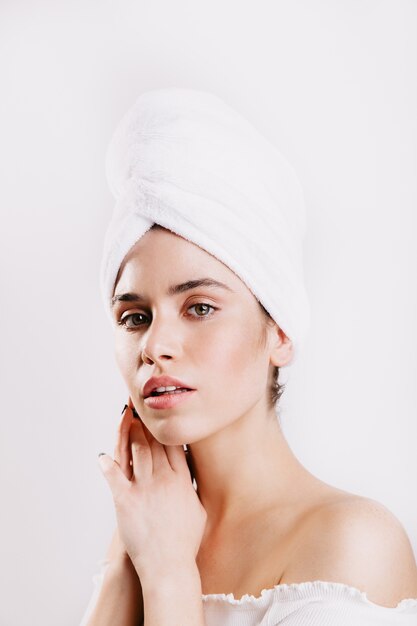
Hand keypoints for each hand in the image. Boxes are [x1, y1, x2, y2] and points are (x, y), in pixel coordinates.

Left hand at [98, 398, 206, 580]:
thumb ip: (192, 487)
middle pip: (153, 442)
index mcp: (182, 480)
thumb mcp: (198, 509)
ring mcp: (144, 489)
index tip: (159, 415)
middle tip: (140, 408)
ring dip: (130, 432)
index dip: (165, 428)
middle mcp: (163, 480)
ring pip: (136, 451)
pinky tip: (101, 455)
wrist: (169, 567)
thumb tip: (189, 472)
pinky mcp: (125, 501)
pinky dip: (107, 464)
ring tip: (126, 419)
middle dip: (146, 423)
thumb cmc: (185, 542)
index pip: (173, 445)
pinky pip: (114, 476)